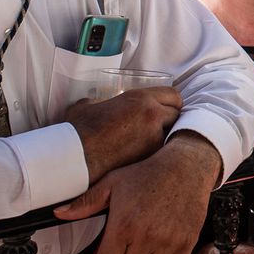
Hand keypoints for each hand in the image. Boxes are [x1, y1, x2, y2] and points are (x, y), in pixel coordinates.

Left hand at [54, 132, 222, 253]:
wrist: (186, 166)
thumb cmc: (148, 174)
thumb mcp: (113, 183)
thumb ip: (85, 202)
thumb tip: (59, 213)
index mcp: (124, 225)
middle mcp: (146, 237)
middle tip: (125, 253)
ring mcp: (169, 241)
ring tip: (143, 251)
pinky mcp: (187, 242)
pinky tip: (161, 251)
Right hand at [65, 86, 181, 180]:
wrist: (75, 157)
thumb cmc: (78, 131)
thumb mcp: (86, 107)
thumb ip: (96, 102)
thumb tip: (93, 103)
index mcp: (140, 98)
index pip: (173, 95)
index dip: (171, 102)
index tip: (168, 108)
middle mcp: (152, 114)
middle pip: (177, 114)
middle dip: (171, 120)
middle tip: (161, 126)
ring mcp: (154, 136)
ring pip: (172, 134)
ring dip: (165, 136)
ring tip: (152, 142)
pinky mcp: (150, 156)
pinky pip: (161, 151)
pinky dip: (156, 152)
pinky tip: (146, 156)